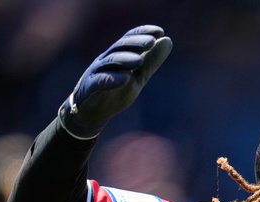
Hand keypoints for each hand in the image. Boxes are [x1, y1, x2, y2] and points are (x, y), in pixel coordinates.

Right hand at [58, 25, 172, 139]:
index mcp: (118, 55)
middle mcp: (106, 59)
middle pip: (120, 47)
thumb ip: (151, 61)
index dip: (143, 33)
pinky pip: (101, 81)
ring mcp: (97, 72)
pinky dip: (113, 79)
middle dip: (136, 43)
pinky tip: (125, 79)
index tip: (160, 31)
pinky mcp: (91, 87)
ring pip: (111, 61)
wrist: (92, 112)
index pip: (130, 39)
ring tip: (139, 60)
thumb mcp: (137, 76)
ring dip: (125, 59)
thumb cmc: (115, 91)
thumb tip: (168, 41)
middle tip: (151, 42)